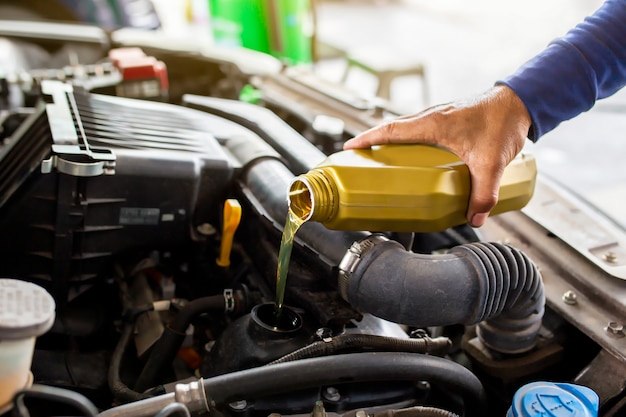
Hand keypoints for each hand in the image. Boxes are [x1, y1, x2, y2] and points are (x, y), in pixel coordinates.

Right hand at [343, 85, 531, 226]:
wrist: (521, 102)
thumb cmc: (503, 122)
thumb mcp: (492, 162)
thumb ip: (483, 193)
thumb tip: (474, 218)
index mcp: (433, 123)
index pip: (390, 130)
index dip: (367, 138)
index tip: (349, 148)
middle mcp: (432, 116)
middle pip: (392, 129)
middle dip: (373, 141)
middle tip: (361, 159)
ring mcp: (440, 116)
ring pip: (406, 128)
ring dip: (390, 140)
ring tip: (382, 159)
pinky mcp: (449, 119)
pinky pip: (419, 130)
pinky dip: (408, 140)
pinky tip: (415, 157)